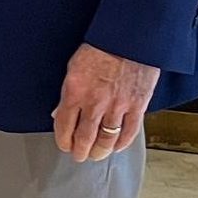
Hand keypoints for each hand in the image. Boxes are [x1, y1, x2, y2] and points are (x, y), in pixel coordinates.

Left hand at [53, 44, 158, 161]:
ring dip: (100, 151)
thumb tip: (60, 113)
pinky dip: (122, 143)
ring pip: (107, 139)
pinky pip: (129, 131)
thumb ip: (67, 93)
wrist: (129, 40)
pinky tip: (116, 147)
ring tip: (96, 155)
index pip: (64, 125)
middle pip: (85, 137)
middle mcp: (95, 103)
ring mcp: (117, 106)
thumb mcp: (73, 68)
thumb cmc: (99, 49)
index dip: (63, 140)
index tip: (64, 146)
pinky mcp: (137, 106)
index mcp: (74, 92)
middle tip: (79, 156)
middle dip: (80, 151)